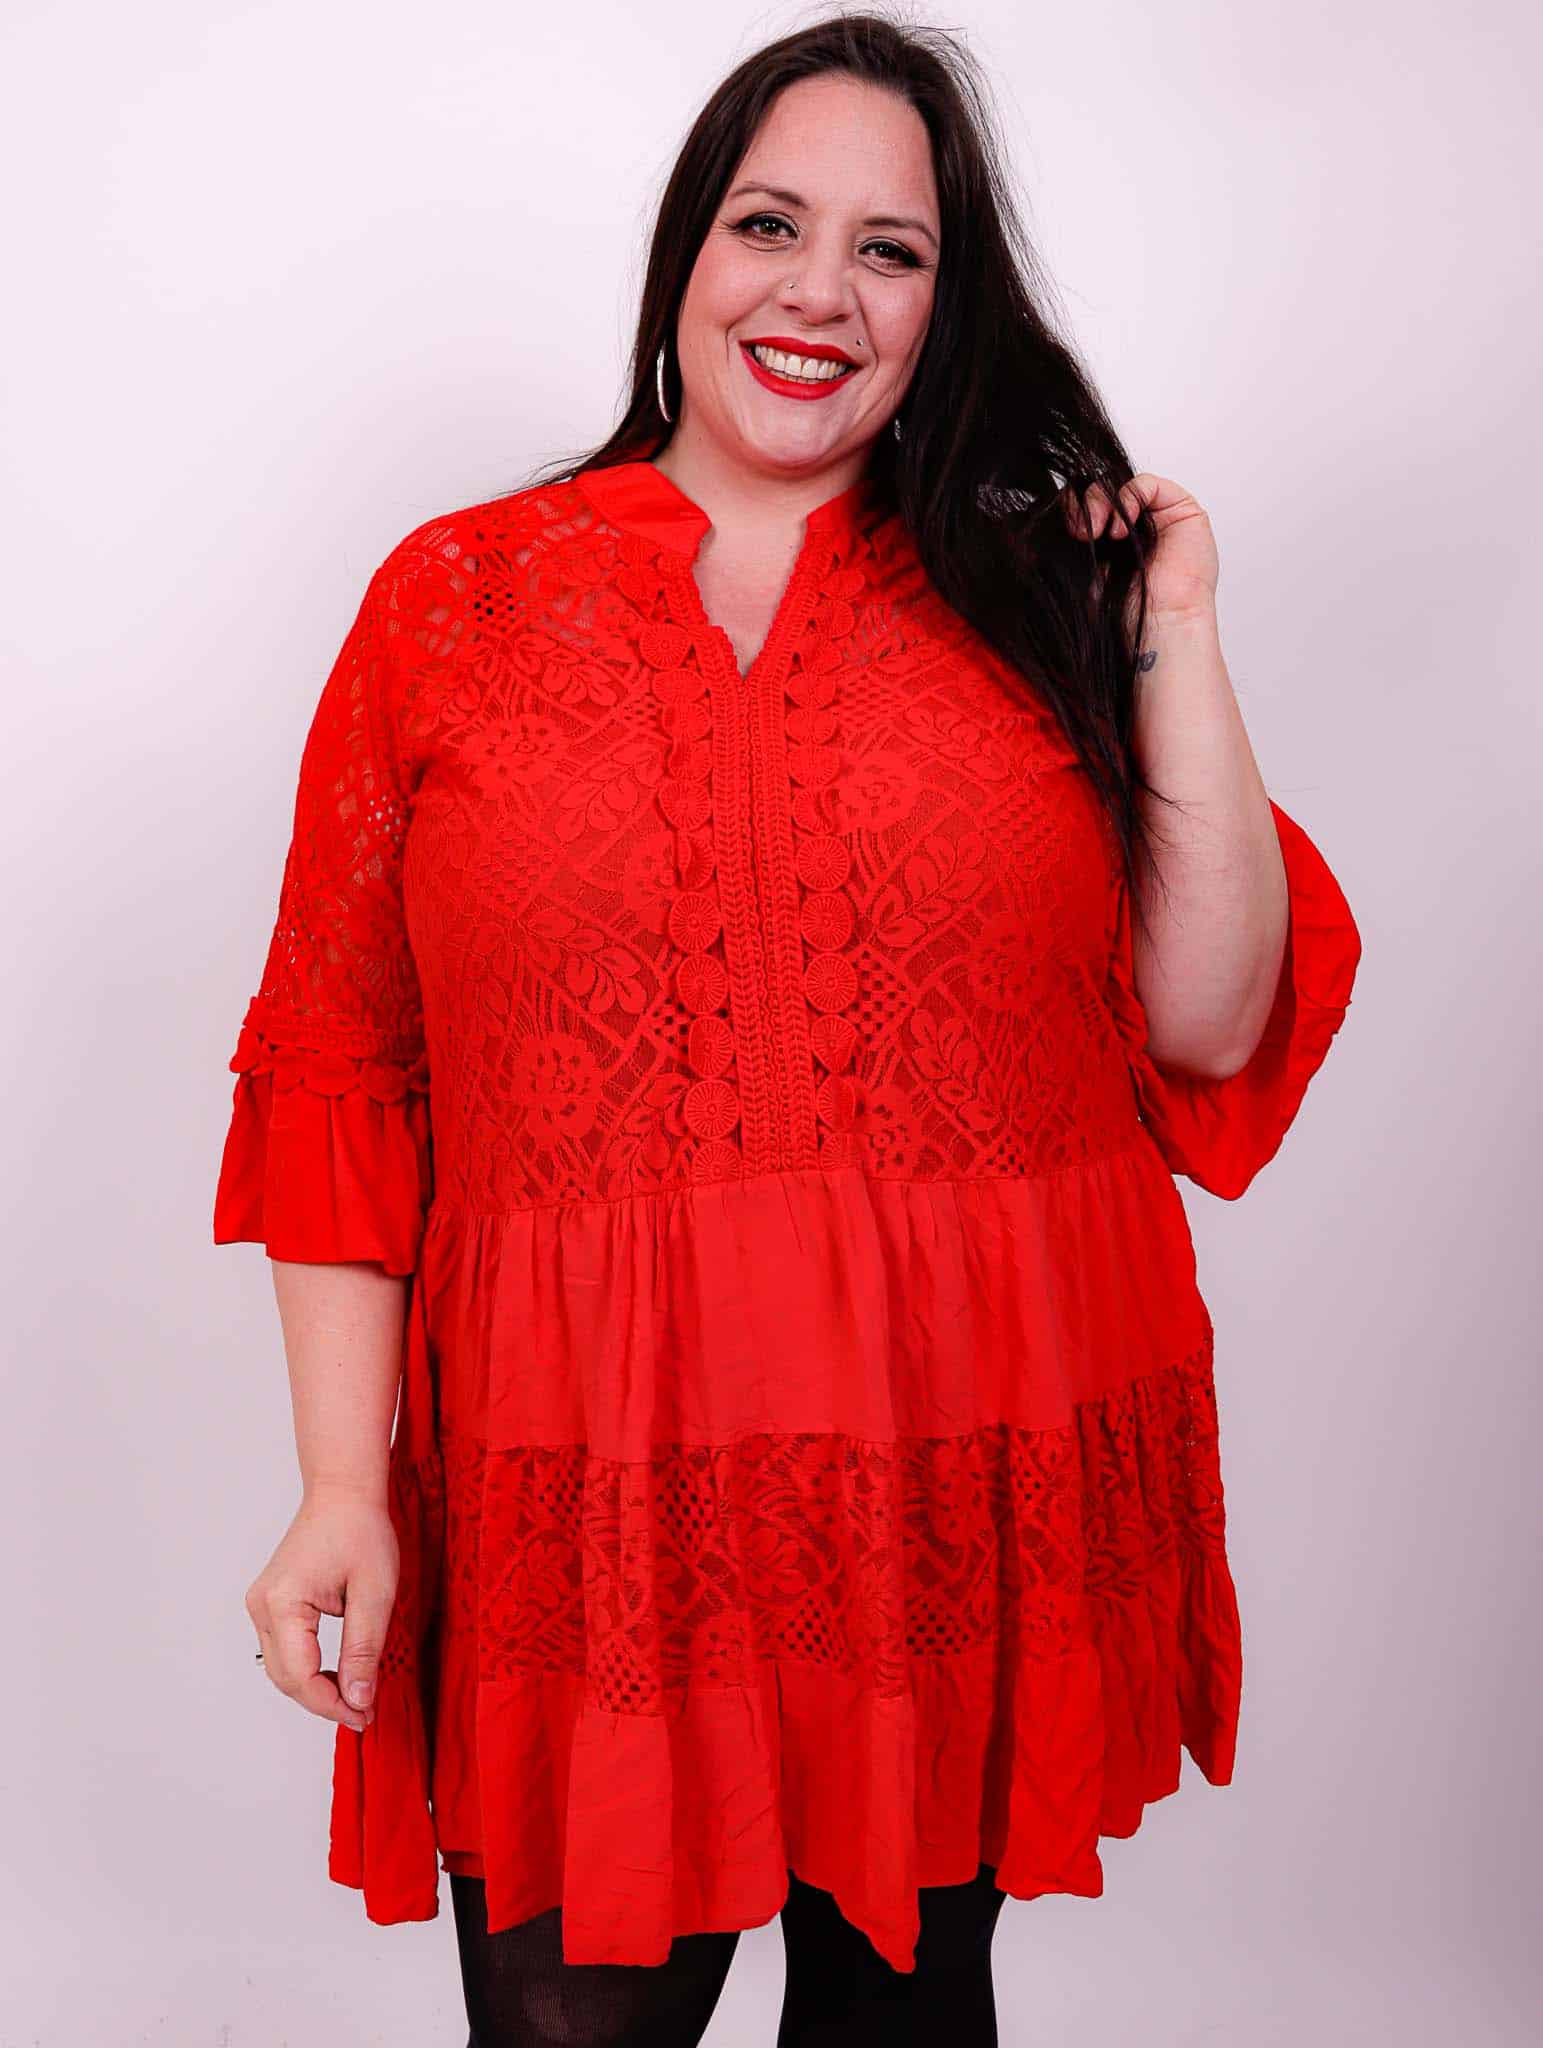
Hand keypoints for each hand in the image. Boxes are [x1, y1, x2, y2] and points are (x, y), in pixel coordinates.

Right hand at [245, 1491, 398, 1734]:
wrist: (343, 1493)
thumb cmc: (360, 1530)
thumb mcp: (374, 1593)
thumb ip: (363, 1649)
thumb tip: (357, 1699)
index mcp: (282, 1603)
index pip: (301, 1677)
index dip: (332, 1704)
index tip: (364, 1716)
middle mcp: (262, 1606)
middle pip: (286, 1679)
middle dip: (324, 1702)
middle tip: (364, 1712)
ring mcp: (262, 1604)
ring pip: (283, 1668)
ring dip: (315, 1688)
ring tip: (356, 1697)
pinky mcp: (271, 1603)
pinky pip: (285, 1650)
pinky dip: (309, 1669)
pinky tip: (338, 1674)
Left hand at [1063, 471, 1218, 624]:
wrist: (1160, 623)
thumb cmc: (1128, 607)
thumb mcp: (1086, 570)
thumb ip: (1075, 539)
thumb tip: (1045, 519)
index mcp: (1111, 536)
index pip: (1087, 503)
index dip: (1073, 509)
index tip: (1066, 532)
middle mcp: (1136, 522)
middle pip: (1102, 489)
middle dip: (1085, 504)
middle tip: (1081, 532)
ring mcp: (1159, 513)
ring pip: (1121, 483)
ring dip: (1102, 501)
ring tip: (1097, 532)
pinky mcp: (1181, 508)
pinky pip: (1146, 484)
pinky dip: (1128, 498)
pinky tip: (1120, 530)